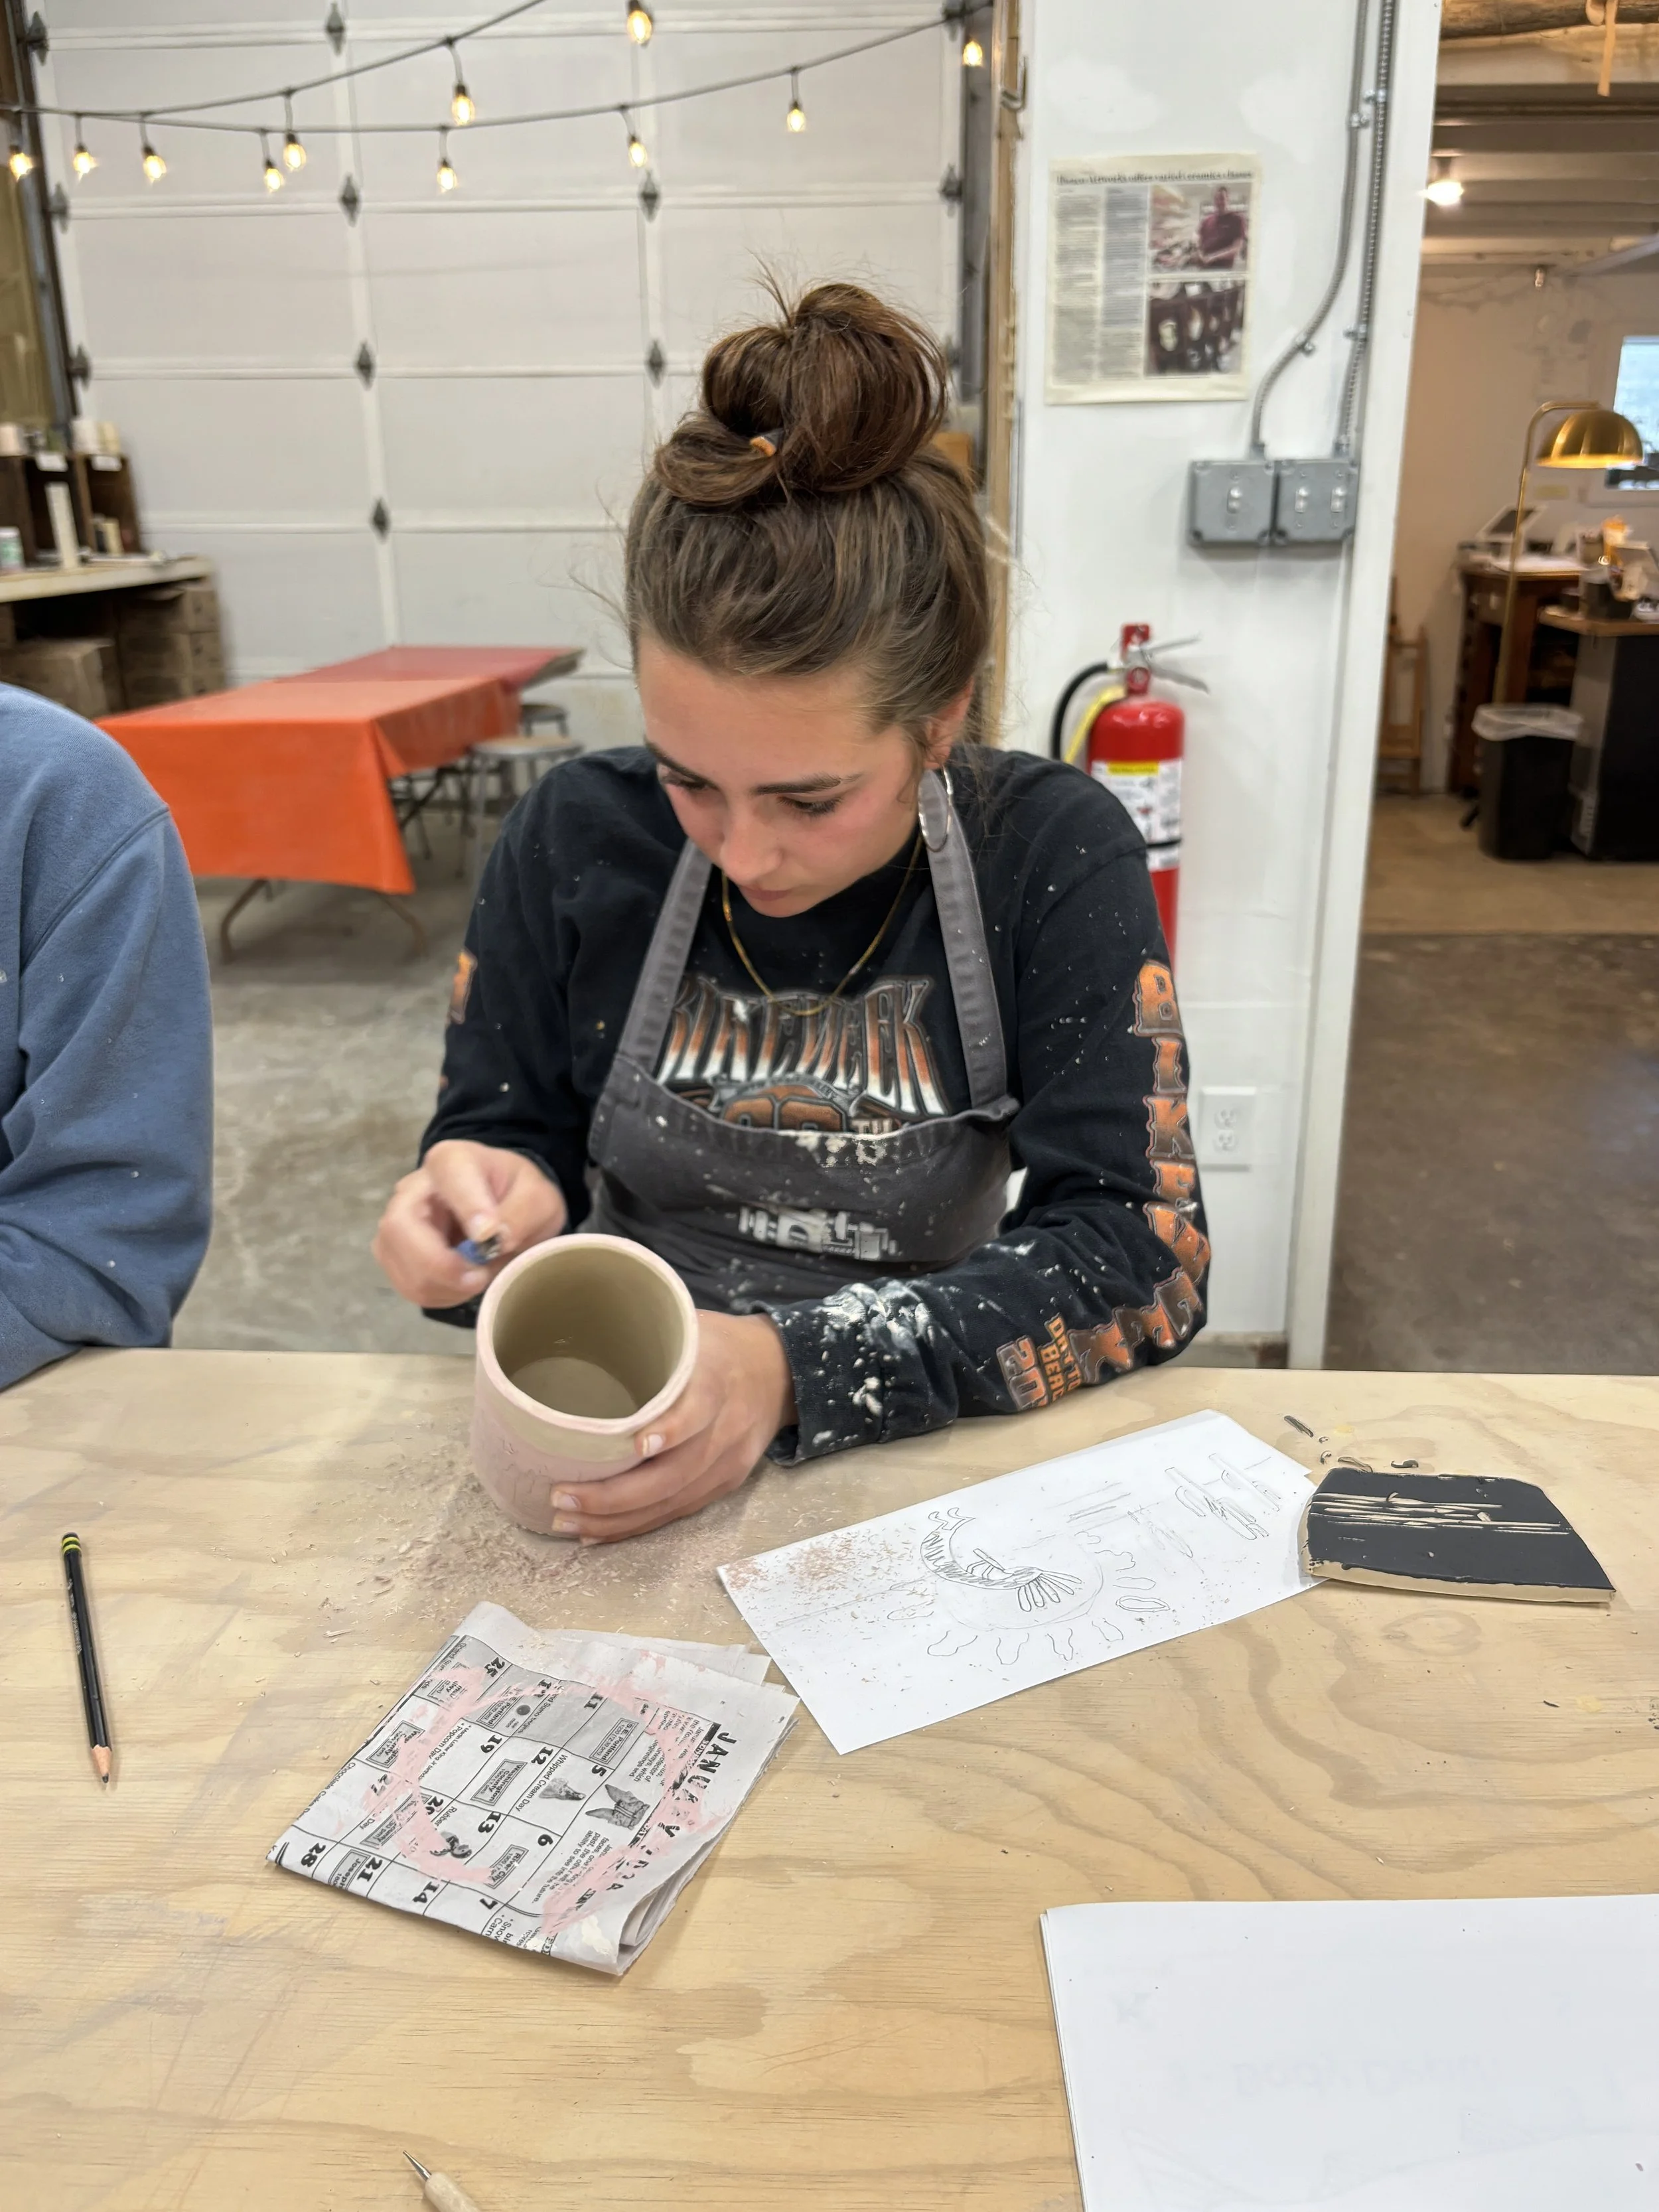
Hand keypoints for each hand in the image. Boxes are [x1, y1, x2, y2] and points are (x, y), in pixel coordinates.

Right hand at [372, 1139, 567, 1307]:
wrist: (504, 1208)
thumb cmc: (518, 1196)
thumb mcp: (539, 1198)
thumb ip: (523, 1211)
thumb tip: (495, 1238)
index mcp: (452, 1161)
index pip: (449, 1177)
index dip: (468, 1209)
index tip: (490, 1236)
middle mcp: (413, 1188)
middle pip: (400, 1228)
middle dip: (440, 1265)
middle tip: (480, 1278)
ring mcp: (397, 1224)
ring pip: (402, 1263)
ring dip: (445, 1286)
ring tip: (480, 1277)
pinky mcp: (396, 1255)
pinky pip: (409, 1286)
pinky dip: (441, 1295)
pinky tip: (464, 1284)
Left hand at [551, 1311, 795, 1543]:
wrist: (780, 1373)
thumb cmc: (717, 1346)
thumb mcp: (691, 1328)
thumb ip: (650, 1338)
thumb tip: (580, 1331)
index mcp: (717, 1381)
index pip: (699, 1409)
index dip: (672, 1429)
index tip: (638, 1445)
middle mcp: (727, 1428)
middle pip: (676, 1473)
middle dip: (616, 1494)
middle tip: (562, 1496)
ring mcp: (728, 1462)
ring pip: (673, 1502)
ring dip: (617, 1519)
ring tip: (567, 1522)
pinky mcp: (725, 1484)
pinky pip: (679, 1513)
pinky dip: (637, 1526)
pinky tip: (598, 1532)